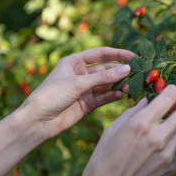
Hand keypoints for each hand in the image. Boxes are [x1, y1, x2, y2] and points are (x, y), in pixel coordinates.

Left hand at [20, 47, 135, 139]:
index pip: (101, 54)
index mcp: (75, 62)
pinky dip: (113, 96)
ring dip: (119, 85)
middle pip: (106, 70)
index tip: (134, 57)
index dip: (118, 54)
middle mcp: (81, 74)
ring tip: (132, 87)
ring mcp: (84, 89)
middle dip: (121, 72)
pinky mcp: (87, 103)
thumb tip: (127, 69)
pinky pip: (104, 97)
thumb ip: (104, 77)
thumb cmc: (52, 95)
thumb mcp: (78, 83)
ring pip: (107, 84)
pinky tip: (122, 95)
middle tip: (137, 75)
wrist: (38, 121)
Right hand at [61, 85, 175, 175]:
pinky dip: (171, 143)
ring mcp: (168, 154)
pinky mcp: (171, 167)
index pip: (171, 96)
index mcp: (141, 124)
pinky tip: (156, 149)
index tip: (169, 91)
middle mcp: (159, 137)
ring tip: (163, 127)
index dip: (172, 89)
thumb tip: (148, 101)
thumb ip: (133, 112)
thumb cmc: (103, 160)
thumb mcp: (112, 130)